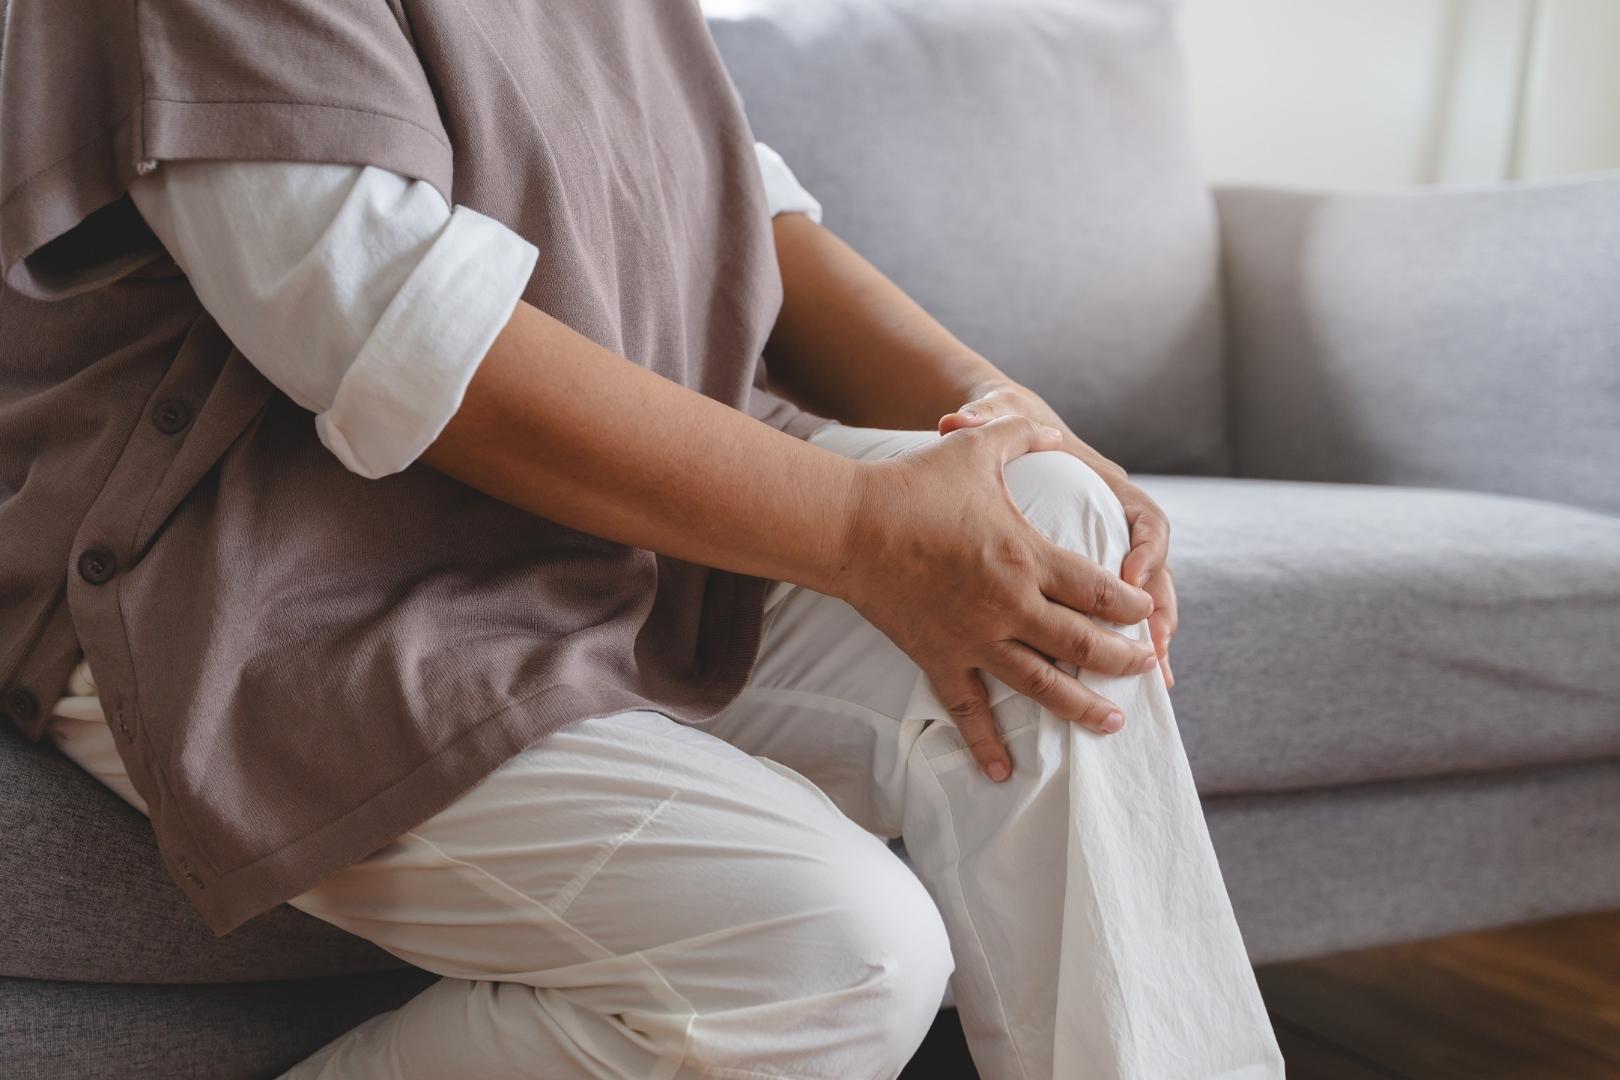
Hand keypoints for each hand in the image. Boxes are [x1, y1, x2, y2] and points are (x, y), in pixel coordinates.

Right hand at [830, 416, 1159, 781]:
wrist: (850, 527)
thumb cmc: (915, 484)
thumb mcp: (977, 448)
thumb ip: (1023, 435)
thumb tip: (1052, 430)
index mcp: (1028, 558)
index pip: (1100, 591)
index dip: (1132, 605)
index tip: (1147, 613)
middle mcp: (1010, 606)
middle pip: (1084, 645)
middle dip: (1123, 659)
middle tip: (1146, 669)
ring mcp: (976, 639)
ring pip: (1042, 686)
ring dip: (1081, 706)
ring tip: (1111, 722)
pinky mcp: (940, 659)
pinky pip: (969, 710)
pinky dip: (988, 744)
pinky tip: (1006, 772)